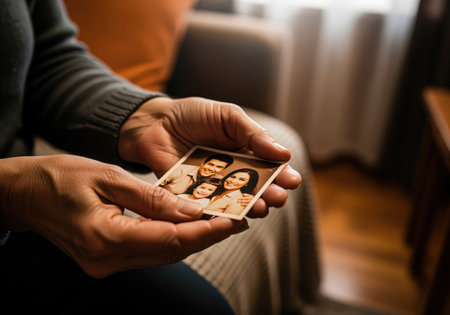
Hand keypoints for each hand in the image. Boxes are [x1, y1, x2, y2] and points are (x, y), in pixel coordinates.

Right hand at [0, 155, 248, 276]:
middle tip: (237, 218)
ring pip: (164, 255)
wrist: (26, 195)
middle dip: (207, 236)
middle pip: (171, 251)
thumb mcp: (108, 177)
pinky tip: (189, 224)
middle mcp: (107, 259)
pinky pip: (150, 252)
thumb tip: (192, 208)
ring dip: (193, 238)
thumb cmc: (61, 178)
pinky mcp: (108, 260)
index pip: (169, 239)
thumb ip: (152, 197)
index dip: (206, 230)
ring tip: (222, 220)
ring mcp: (106, 264)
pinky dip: (173, 239)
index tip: (234, 219)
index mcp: (106, 236)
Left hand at [118, 97, 301, 216]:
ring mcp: (214, 185)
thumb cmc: (193, 115)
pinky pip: (209, 208)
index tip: (291, 181)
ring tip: (260, 207)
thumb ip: (252, 133)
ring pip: (237, 200)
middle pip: (257, 187)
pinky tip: (231, 216)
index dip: (281, 175)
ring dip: (251, 206)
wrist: (155, 122)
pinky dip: (221, 213)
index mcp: (245, 151)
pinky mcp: (194, 196)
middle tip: (278, 198)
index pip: (269, 166)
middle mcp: (233, 172)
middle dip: (270, 194)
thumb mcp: (228, 116)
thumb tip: (284, 153)